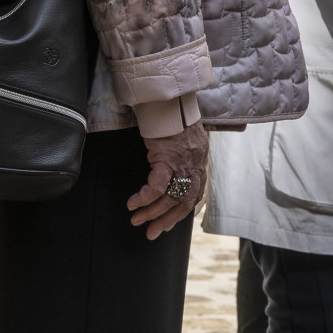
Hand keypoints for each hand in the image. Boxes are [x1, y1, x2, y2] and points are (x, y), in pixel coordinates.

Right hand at [127, 121, 208, 239]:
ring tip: (137, 220)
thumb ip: (183, 159)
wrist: (170, 100)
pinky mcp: (167, 158)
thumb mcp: (185, 142)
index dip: (181, 212)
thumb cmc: (174, 119)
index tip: (169, 223)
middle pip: (183, 202)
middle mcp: (194, 166)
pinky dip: (145, 197)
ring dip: (151, 212)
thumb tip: (172, 174)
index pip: (195, 195)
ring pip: (170, 197)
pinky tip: (133, 203)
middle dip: (166, 220)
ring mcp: (182, 163)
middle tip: (151, 232)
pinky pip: (157, 186)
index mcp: (199, 163)